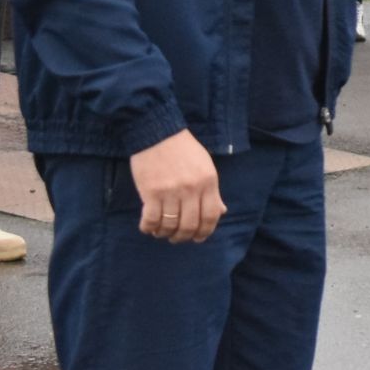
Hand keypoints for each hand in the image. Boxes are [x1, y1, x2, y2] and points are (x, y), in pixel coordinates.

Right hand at [130, 130, 225, 244]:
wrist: (157, 132)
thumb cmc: (182, 149)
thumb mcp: (205, 166)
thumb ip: (212, 190)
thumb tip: (221, 211)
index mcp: (208, 181)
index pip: (211, 216)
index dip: (205, 232)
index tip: (198, 238)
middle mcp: (191, 188)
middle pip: (190, 225)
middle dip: (183, 236)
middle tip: (177, 238)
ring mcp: (171, 191)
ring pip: (170, 225)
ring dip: (165, 233)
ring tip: (161, 232)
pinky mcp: (151, 192)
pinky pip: (151, 220)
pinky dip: (149, 228)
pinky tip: (148, 227)